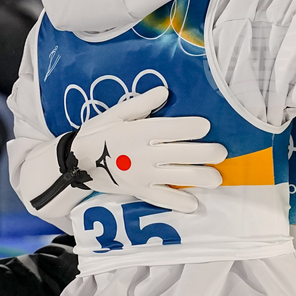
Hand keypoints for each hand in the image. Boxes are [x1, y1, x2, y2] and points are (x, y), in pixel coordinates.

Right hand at [20, 86, 225, 215]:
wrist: (74, 162)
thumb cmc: (97, 133)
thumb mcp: (115, 113)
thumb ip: (141, 103)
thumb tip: (165, 91)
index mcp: (138, 132)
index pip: (170, 129)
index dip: (191, 127)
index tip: (206, 126)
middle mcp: (142, 155)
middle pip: (180, 154)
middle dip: (204, 153)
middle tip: (221, 152)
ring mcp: (141, 176)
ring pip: (176, 177)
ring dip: (199, 178)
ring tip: (217, 179)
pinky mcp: (138, 191)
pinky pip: (160, 199)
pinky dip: (177, 203)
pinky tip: (194, 204)